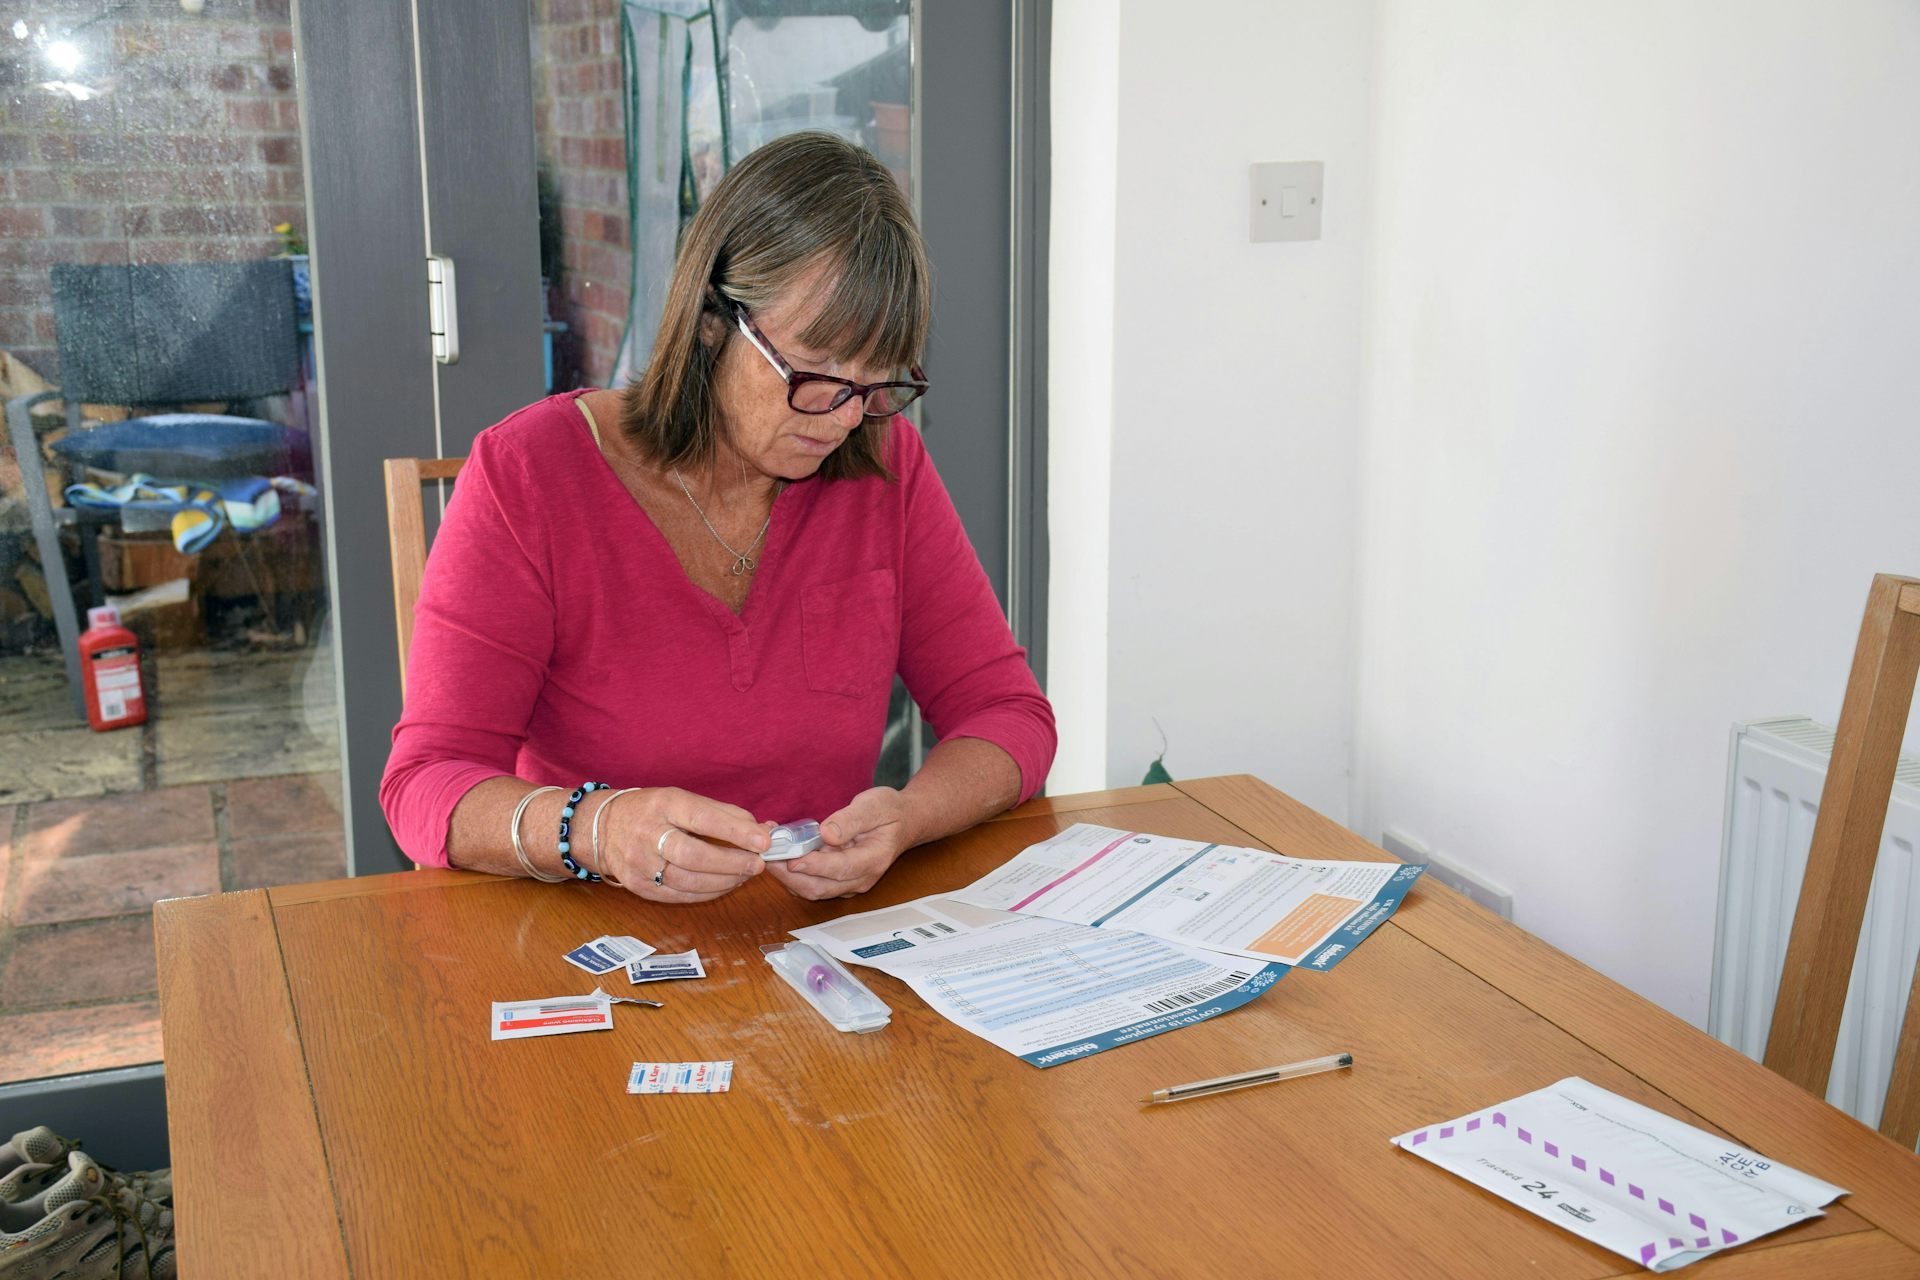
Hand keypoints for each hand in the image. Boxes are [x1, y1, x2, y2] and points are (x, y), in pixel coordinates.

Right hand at [599, 787, 768, 903]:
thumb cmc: (652, 811)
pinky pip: (679, 896)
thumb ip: (723, 814)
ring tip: (745, 875)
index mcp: (663, 805)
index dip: (736, 831)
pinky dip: (708, 893)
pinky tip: (724, 885)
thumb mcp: (682, 799)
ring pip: (688, 881)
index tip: (763, 840)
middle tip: (758, 864)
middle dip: (732, 862)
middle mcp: (648, 834)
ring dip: (724, 881)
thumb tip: (763, 830)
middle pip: (694, 855)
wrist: (602, 828)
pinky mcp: (638, 887)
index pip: (703, 818)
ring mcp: (639, 864)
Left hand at [766, 787, 916, 899]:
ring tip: (769, 854)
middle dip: (790, 876)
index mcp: (873, 860)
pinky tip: (781, 855)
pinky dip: (793, 875)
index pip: (840, 868)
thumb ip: (851, 819)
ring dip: (787, 877)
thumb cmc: (890, 812)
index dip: (814, 865)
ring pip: (812, 890)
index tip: (791, 858)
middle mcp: (860, 879)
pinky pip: (812, 884)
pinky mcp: (838, 881)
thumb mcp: (874, 805)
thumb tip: (827, 833)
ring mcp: (849, 883)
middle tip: (768, 856)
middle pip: (820, 888)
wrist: (904, 822)